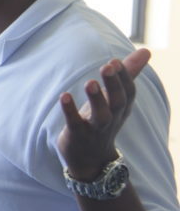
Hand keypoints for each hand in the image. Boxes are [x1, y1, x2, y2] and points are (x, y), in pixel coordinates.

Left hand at [57, 48, 150, 180]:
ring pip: (101, 115)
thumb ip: (128, 74)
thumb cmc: (103, 121)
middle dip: (113, 84)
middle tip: (107, 66)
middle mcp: (111, 118)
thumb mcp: (117, 98)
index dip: (124, 77)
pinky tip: (64, 96)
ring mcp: (95, 128)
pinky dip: (70, 111)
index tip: (116, 60)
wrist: (90, 160)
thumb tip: (146, 51)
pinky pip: (75, 123)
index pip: (128, 92)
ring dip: (96, 99)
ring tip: (90, 82)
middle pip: (118, 101)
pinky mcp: (77, 135)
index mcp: (121, 108)